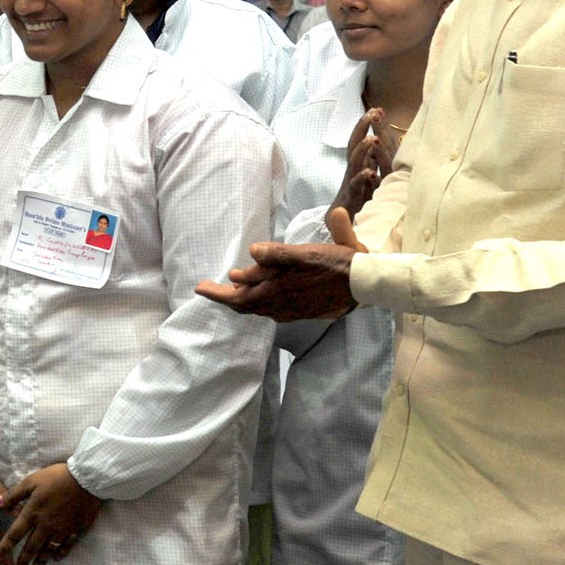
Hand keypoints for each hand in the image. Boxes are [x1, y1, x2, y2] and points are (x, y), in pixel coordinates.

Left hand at [0, 462, 101, 564]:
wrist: (87, 478)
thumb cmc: (57, 477)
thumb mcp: (32, 481)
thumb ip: (13, 495)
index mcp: (32, 513)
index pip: (14, 535)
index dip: (5, 548)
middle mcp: (45, 526)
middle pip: (31, 547)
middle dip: (23, 560)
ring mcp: (62, 530)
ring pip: (48, 550)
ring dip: (41, 560)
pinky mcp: (76, 529)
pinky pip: (66, 546)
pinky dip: (60, 554)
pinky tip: (56, 558)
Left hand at [194, 211, 365, 321]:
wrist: (365, 284)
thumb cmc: (336, 263)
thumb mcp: (306, 253)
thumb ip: (277, 254)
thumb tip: (252, 253)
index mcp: (277, 290)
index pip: (238, 297)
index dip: (217, 293)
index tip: (199, 288)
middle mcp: (281, 304)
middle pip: (245, 305)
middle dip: (225, 297)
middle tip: (208, 288)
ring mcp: (292, 310)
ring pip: (258, 309)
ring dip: (242, 300)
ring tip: (230, 290)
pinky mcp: (303, 311)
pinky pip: (272, 310)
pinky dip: (258, 303)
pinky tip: (260, 298)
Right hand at [330, 107, 392, 218]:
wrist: (343, 219)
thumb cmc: (358, 196)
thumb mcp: (367, 173)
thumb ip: (371, 158)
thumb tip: (378, 140)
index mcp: (358, 162)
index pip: (361, 138)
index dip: (367, 124)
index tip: (378, 108)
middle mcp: (353, 168)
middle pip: (354, 143)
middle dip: (362, 127)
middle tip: (372, 113)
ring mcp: (351, 180)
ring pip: (354, 161)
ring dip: (362, 149)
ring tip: (372, 138)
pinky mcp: (352, 195)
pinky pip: (356, 185)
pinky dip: (362, 177)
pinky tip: (370, 172)